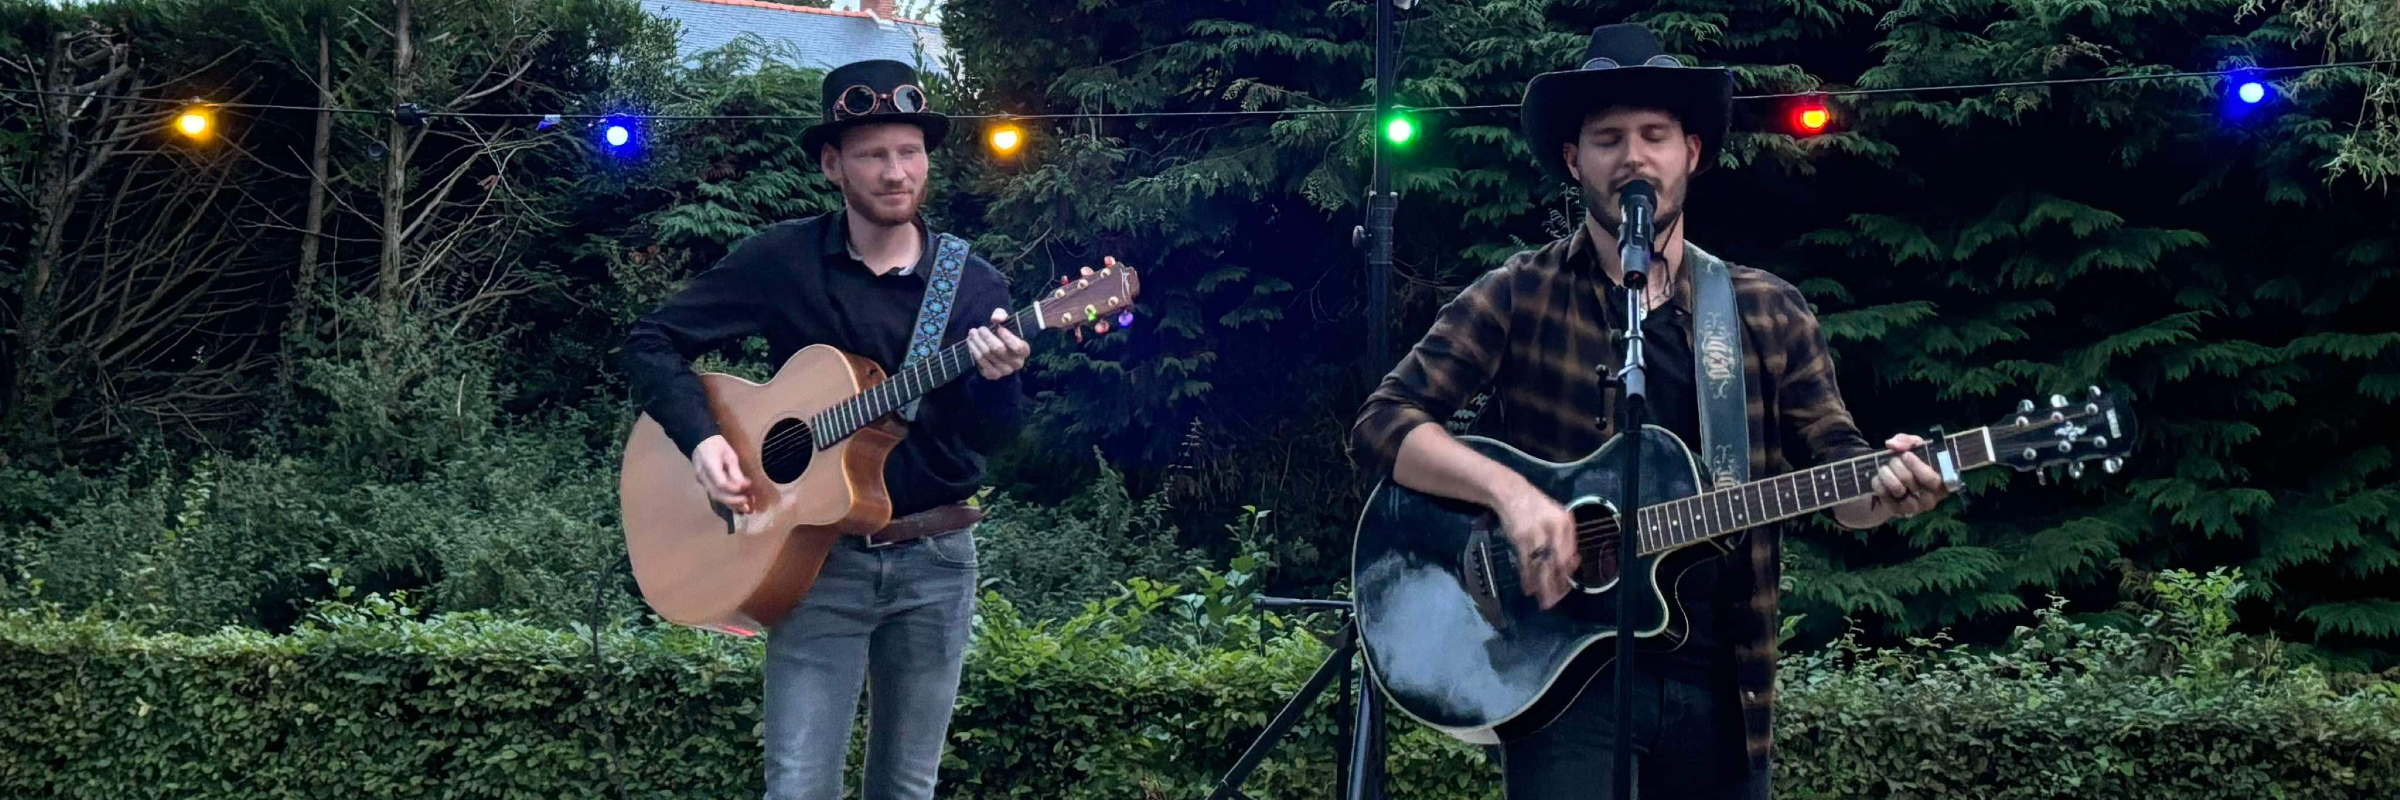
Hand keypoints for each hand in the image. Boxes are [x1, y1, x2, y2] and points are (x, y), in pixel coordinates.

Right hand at [692, 435, 751, 512]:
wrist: (700, 442)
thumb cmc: (717, 445)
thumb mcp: (730, 454)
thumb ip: (735, 471)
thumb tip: (745, 486)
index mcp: (708, 465)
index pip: (720, 483)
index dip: (735, 488)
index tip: (748, 487)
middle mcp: (702, 477)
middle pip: (717, 494)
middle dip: (734, 500)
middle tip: (748, 502)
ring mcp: (702, 482)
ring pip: (716, 497)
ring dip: (732, 505)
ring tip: (747, 509)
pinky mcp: (705, 485)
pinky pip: (715, 495)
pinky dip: (728, 502)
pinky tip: (738, 508)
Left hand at [968, 308, 1029, 379]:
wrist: (999, 353)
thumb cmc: (1004, 336)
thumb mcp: (1006, 323)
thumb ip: (1002, 316)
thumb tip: (996, 318)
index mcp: (1024, 351)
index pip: (1018, 347)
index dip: (1008, 337)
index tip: (999, 328)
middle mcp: (1016, 363)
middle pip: (998, 349)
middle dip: (986, 337)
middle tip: (979, 329)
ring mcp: (1004, 371)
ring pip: (987, 355)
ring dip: (977, 342)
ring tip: (972, 333)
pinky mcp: (993, 375)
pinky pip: (981, 362)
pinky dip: (974, 350)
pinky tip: (970, 343)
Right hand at [1496, 484, 1578, 609]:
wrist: (1512, 493)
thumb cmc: (1538, 507)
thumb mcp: (1558, 516)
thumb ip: (1566, 538)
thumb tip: (1572, 563)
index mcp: (1565, 522)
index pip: (1569, 553)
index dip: (1568, 571)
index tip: (1566, 585)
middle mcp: (1552, 528)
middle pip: (1557, 562)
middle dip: (1556, 584)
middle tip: (1555, 601)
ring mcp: (1535, 533)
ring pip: (1541, 565)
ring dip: (1542, 585)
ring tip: (1543, 601)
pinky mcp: (1519, 538)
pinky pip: (1525, 562)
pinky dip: (1527, 577)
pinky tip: (1528, 588)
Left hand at [1871, 433, 1950, 518]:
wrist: (1894, 481)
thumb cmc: (1910, 464)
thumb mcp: (1913, 448)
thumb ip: (1908, 441)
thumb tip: (1893, 444)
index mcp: (1942, 484)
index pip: (1933, 480)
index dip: (1917, 466)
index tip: (1906, 455)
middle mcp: (1931, 499)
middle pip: (1910, 480)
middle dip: (1897, 464)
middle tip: (1893, 460)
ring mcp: (1914, 508)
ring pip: (1896, 488)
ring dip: (1886, 473)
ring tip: (1884, 469)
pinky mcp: (1898, 512)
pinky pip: (1884, 495)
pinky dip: (1878, 483)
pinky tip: (1880, 479)